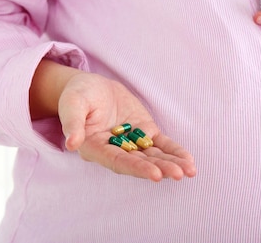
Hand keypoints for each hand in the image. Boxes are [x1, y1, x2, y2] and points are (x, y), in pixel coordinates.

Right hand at [58, 71, 196, 181]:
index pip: (117, 161)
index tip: (155, 174)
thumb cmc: (78, 95)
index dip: (136, 168)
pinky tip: (187, 161)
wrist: (91, 87)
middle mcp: (114, 150)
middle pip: (138, 162)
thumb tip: (71, 143)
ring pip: (152, 156)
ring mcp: (130, 142)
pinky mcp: (143, 131)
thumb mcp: (72, 103)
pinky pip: (160, 144)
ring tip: (189, 171)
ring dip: (171, 163)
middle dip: (159, 168)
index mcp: (94, 147)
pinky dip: (173, 151)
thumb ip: (72, 122)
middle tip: (178, 173)